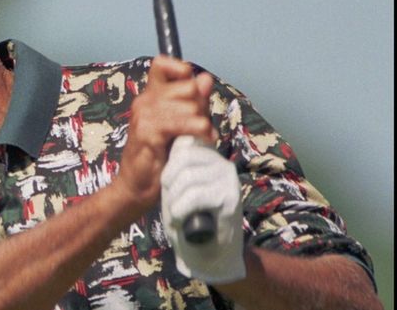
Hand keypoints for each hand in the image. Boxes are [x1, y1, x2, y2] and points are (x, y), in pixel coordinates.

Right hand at [116, 56, 217, 213]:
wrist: (138, 186)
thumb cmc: (160, 157)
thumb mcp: (181, 124)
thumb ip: (193, 102)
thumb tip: (205, 79)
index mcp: (150, 96)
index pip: (162, 64)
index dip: (181, 70)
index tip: (192, 90)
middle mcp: (144, 101)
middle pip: (187, 87)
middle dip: (201, 106)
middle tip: (199, 126)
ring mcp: (144, 116)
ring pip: (190, 105)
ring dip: (202, 124)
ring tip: (202, 137)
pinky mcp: (148, 134)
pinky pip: (184, 123)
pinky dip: (199, 133)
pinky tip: (201, 142)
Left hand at [161, 136, 244, 283]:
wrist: (207, 256)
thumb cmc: (186, 219)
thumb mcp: (174, 188)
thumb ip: (173, 167)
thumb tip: (166, 142)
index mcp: (209, 157)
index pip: (183, 141)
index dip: (167, 163)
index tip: (166, 185)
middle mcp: (222, 163)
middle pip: (184, 155)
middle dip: (168, 180)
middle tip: (171, 201)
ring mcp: (228, 180)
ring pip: (187, 176)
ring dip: (174, 199)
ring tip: (177, 213)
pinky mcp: (231, 198)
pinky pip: (195, 195)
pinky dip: (181, 209)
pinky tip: (182, 218)